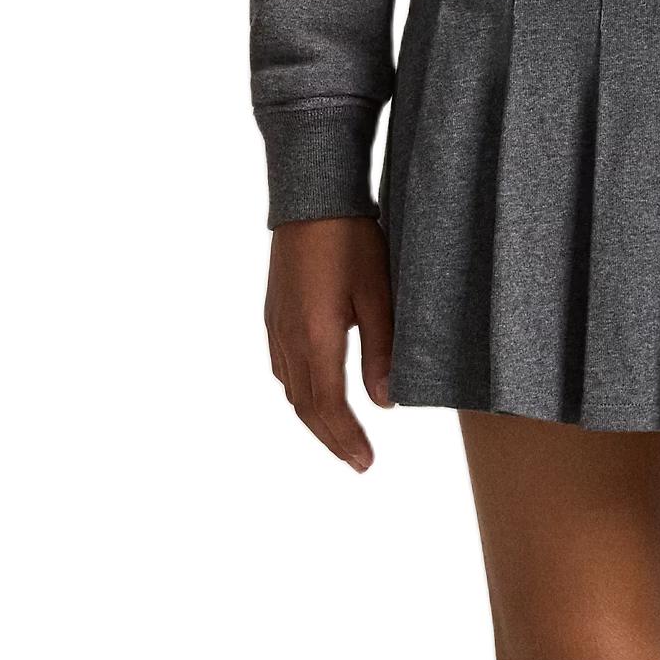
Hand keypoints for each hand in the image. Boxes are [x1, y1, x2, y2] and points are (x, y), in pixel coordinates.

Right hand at [263, 217, 393, 470]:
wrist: (312, 198)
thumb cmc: (351, 241)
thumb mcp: (379, 297)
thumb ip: (382, 352)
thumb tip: (385, 403)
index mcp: (314, 338)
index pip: (328, 406)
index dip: (346, 439)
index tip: (365, 462)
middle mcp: (288, 338)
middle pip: (305, 406)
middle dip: (331, 438)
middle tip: (358, 462)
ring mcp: (276, 327)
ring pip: (291, 389)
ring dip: (315, 419)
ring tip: (341, 438)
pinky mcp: (274, 315)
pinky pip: (283, 368)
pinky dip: (301, 393)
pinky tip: (316, 396)